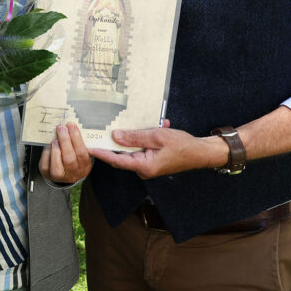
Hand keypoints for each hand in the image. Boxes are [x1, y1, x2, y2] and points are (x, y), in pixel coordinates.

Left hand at [39, 122, 91, 183]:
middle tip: (61, 128)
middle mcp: (73, 173)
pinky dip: (47, 154)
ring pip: (57, 167)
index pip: (81, 153)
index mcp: (84, 165)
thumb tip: (70, 126)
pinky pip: (46, 166)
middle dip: (65, 141)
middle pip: (69, 159)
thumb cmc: (75, 158)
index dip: (76, 138)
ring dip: (55, 150)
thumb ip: (78, 142)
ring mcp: (61, 176)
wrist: (68, 174)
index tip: (71, 126)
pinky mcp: (48, 175)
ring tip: (55, 140)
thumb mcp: (82, 151)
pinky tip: (49, 147)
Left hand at [87, 120, 225, 178]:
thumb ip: (136, 137)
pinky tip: (157, 125)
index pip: (116, 160)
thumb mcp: (157, 137)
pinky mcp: (153, 160)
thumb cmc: (183, 145)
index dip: (101, 153)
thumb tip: (116, 136)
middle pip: (123, 154)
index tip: (88, 147)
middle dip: (113, 142)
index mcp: (143, 166)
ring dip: (134, 136)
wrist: (202, 152)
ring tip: (131, 122)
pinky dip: (146, 137)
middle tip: (99, 130)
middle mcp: (144, 168)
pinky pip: (143, 148)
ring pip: (133, 149)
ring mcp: (149, 165)